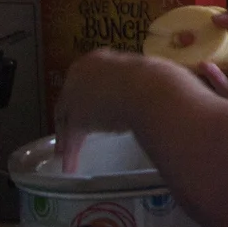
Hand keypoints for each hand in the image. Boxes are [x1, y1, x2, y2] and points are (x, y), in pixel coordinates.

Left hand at [53, 49, 226, 170]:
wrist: (152, 87)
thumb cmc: (160, 79)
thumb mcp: (151, 77)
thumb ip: (145, 84)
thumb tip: (162, 90)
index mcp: (99, 60)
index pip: (87, 81)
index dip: (88, 96)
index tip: (93, 109)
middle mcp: (81, 74)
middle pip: (70, 100)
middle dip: (70, 117)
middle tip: (70, 133)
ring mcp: (76, 95)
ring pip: (68, 119)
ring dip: (68, 138)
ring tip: (65, 155)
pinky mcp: (78, 118)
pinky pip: (72, 137)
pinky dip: (71, 152)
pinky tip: (69, 166)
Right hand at [198, 1, 227, 106]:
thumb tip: (216, 17)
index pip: (218, 42)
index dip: (204, 36)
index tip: (189, 28)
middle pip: (213, 60)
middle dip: (196, 53)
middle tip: (181, 44)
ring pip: (215, 77)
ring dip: (202, 67)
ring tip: (194, 56)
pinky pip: (225, 90)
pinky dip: (215, 79)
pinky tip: (209, 67)